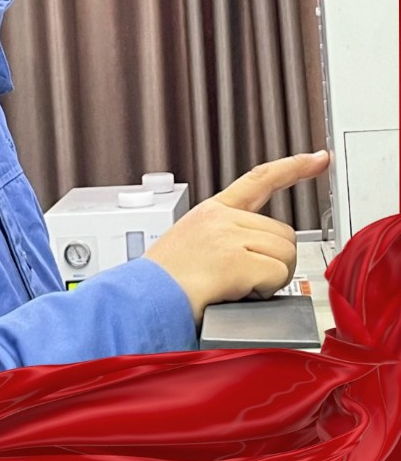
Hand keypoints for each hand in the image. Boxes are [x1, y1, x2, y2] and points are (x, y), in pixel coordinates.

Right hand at [145, 152, 329, 324]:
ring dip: (270, 279)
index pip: (260, 179)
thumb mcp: (190, 246)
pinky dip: (264, 292)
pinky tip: (237, 294)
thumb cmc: (162, 285)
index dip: (294, 167)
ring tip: (236, 288)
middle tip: (245, 280)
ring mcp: (229, 237)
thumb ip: (224, 240)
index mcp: (211, 211)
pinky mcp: (236, 261)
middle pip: (284, 234)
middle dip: (274, 262)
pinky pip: (276, 276)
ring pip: (285, 255)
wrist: (141, 302)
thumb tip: (258, 258)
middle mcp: (222, 218)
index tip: (318, 159)